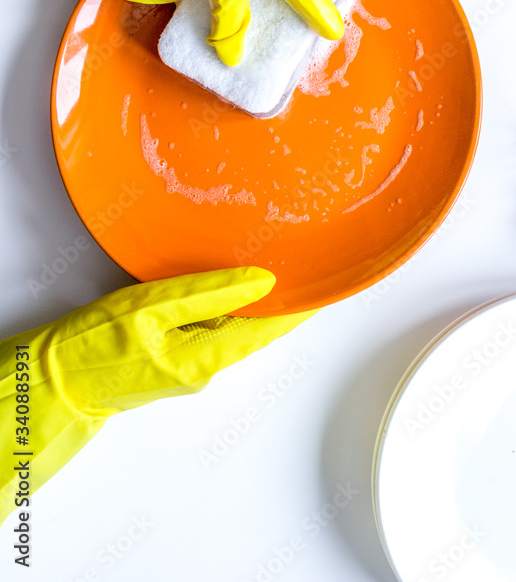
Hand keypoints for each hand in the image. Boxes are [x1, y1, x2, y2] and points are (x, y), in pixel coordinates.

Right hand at [0, 268, 310, 523]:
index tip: (326, 285)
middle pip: (257, 330)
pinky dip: (230, 311)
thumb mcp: (152, 308)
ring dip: (256, 305)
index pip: (269, 329)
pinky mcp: (175, 361)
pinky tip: (232, 290)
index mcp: (205, 357)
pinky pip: (213, 332)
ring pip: (235, 330)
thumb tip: (261, 282)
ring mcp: (190, 368)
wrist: (56, 382)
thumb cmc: (94, 346)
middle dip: (283, 302)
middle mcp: (205, 369)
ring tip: (279, 272)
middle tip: (306, 266)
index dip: (300, 307)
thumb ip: (210, 293)